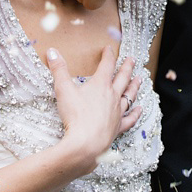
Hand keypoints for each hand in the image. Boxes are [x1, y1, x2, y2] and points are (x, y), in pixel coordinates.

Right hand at [46, 46, 141, 163]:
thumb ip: (58, 69)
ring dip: (134, 86)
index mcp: (100, 85)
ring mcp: (117, 112)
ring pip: (129, 95)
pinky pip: (130, 118)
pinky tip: (139, 109)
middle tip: (132, 60)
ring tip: (139, 79)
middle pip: (122, 78)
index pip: (106, 65)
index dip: (108, 55)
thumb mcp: (63, 89)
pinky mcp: (118, 127)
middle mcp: (112, 96)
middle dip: (127, 67)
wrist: (86, 143)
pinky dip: (135, 113)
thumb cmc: (75, 116)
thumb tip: (52, 51)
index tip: (109, 49)